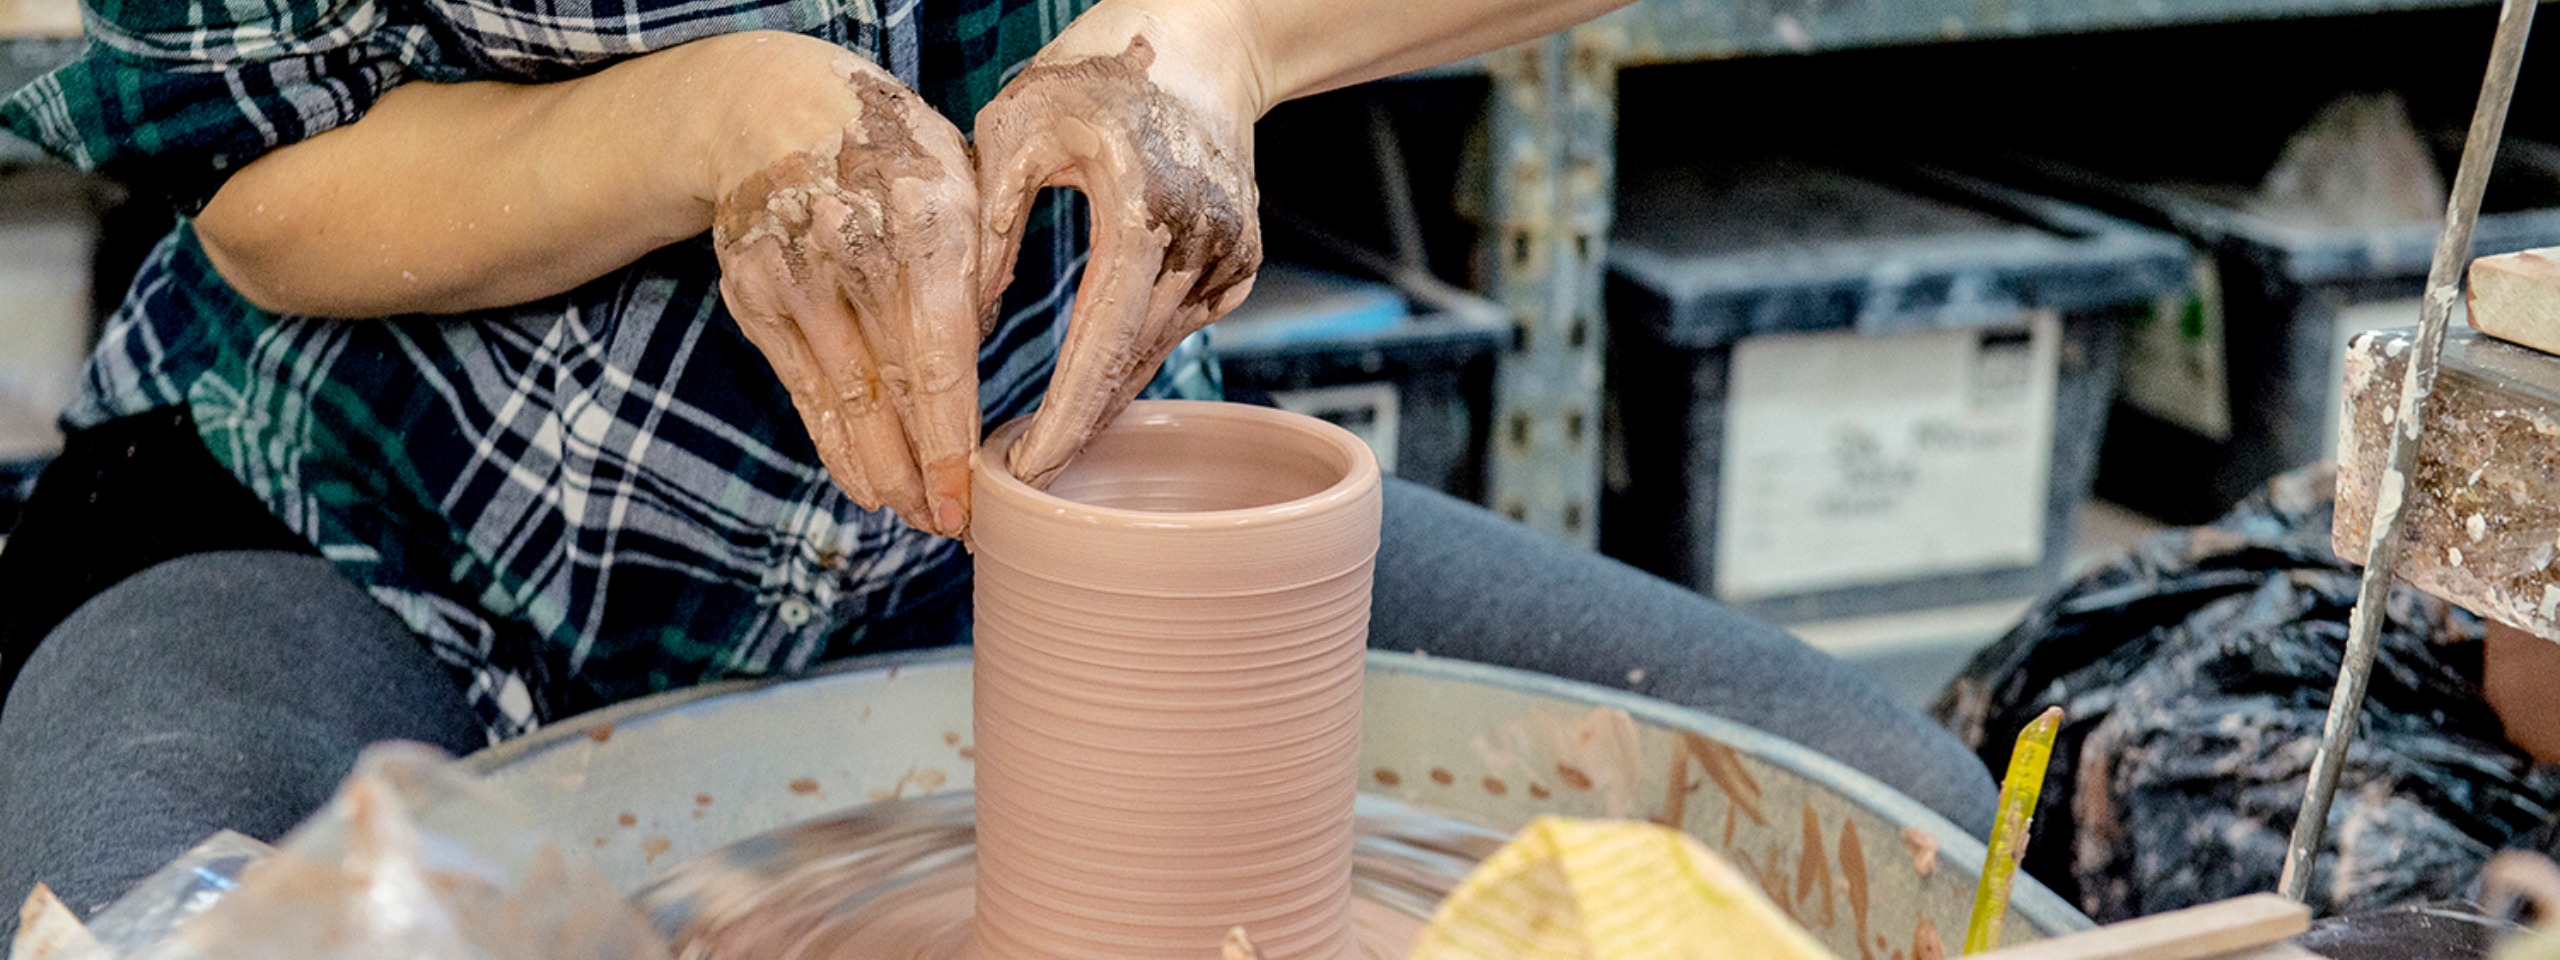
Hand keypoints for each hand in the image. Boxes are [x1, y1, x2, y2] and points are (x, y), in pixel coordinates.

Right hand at [711, 38, 980, 536]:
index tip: (973, 501)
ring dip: (883, 473)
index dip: (953, 442)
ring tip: (918, 518)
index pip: (940, 361)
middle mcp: (854, 257)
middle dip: (925, 475)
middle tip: (956, 530)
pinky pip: (805, 391)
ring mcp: (795, 281)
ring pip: (847, 403)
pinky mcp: (754, 299)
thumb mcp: (964, 183)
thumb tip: (986, 365)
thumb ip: (982, 267)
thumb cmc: (897, 155)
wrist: (771, 106)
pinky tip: (866, 487)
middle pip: (892, 395)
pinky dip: (836, 445)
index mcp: (927, 226)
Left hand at [973, 7, 1263, 487]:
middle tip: (1019, 483)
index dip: (1065, 414)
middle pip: (1133, 363)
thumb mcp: (1015, 126)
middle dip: (1077, 429)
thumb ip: (988, 225)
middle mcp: (1200, 240)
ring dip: (1102, 401)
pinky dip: (1132, 358)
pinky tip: (1090, 387)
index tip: (1025, 467)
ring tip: (1042, 446)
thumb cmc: (1096, 67)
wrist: (1205, 37)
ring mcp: (1229, 253)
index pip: (1102, 339)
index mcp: (1143, 206)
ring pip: (1155, 352)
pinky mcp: (1239, 260)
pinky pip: (1177, 326)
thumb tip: (964, 324)